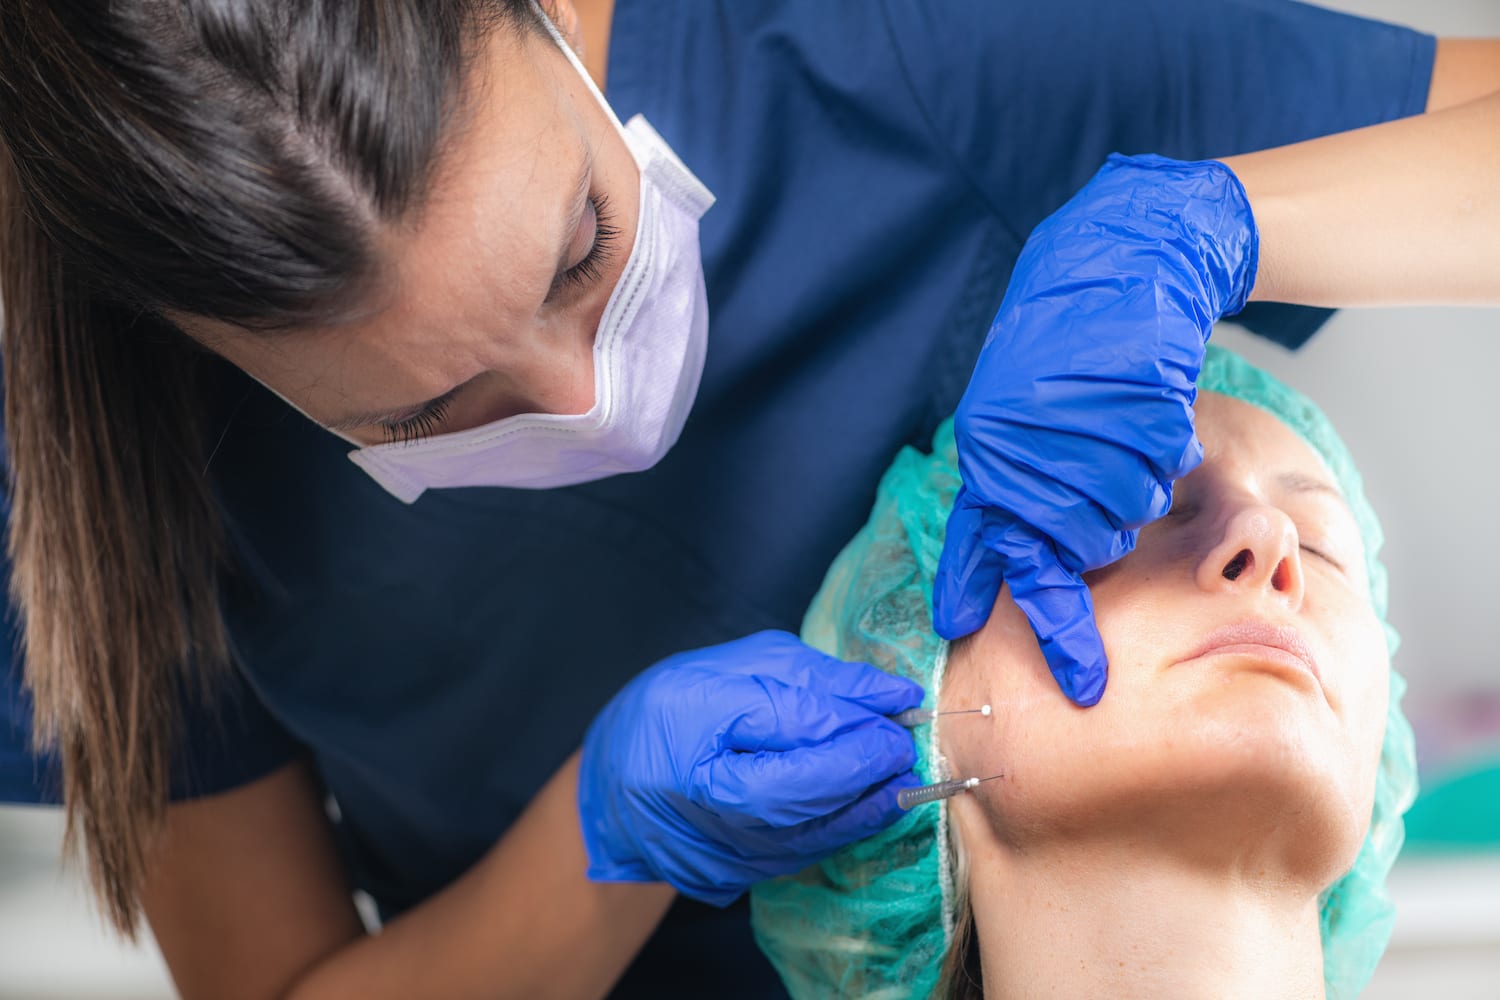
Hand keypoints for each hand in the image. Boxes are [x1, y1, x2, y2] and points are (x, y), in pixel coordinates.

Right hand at [577, 630, 923, 905]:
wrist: (615, 785)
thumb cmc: (673, 708)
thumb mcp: (735, 668)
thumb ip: (813, 679)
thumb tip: (889, 693)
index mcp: (686, 731)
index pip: (781, 730)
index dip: (846, 725)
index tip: (898, 710)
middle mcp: (693, 802)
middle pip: (793, 795)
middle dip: (859, 770)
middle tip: (903, 745)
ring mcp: (709, 848)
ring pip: (804, 835)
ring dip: (863, 807)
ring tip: (899, 777)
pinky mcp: (729, 878)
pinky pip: (798, 854)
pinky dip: (840, 829)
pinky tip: (868, 805)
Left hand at [933, 154, 1258, 705]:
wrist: (1118, 262)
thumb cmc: (1065, 355)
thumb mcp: (1012, 423)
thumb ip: (1006, 500)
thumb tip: (976, 596)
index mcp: (985, 451)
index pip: (1000, 552)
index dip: (1041, 618)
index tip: (1079, 679)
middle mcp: (1020, 441)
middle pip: (1087, 545)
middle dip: (1107, 526)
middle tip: (1106, 470)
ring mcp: (1077, 421)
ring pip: (1133, 508)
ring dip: (1141, 477)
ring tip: (1121, 423)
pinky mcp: (1131, 398)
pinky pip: (1167, 461)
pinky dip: (1169, 441)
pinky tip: (1149, 401)